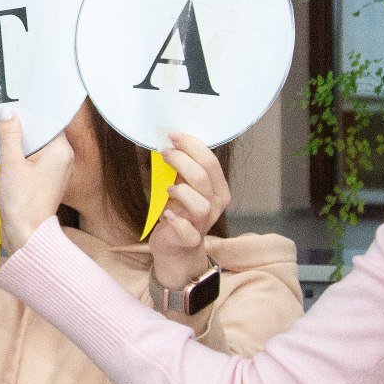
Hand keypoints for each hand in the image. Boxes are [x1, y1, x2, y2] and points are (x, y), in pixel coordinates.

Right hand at [0, 114, 72, 257]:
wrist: (25, 235)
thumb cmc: (23, 205)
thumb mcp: (11, 164)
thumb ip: (10, 136)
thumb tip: (8, 115)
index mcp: (61, 151)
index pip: (49, 121)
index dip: (31, 114)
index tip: (15, 109)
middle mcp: (62, 160)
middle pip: (42, 133)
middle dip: (23, 129)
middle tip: (5, 124)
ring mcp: (55, 171)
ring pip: (36, 147)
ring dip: (20, 144)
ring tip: (5, 144)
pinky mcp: (45, 180)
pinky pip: (34, 160)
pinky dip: (21, 157)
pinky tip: (8, 159)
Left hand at [150, 131, 229, 288]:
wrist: (175, 247)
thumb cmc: (179, 212)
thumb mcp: (184, 187)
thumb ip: (183, 170)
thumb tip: (171, 143)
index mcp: (218, 189)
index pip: (211, 163)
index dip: (192, 146)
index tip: (173, 136)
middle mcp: (215, 206)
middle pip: (203, 179)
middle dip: (182, 161)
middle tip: (165, 153)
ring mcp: (203, 224)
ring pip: (200, 204)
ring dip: (181, 191)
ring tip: (168, 189)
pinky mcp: (189, 240)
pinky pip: (187, 232)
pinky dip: (178, 222)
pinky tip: (168, 214)